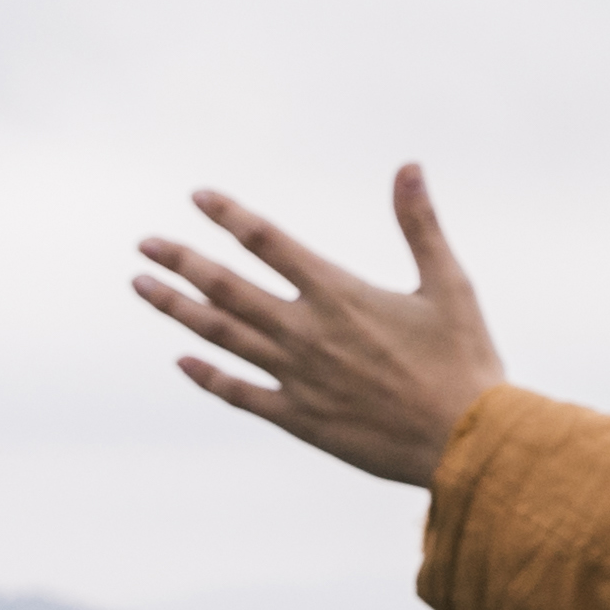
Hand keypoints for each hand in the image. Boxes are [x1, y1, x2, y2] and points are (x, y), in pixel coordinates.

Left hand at [134, 166, 507, 488]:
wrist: (467, 442)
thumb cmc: (465, 362)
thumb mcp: (450, 286)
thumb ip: (420, 225)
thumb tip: (409, 167)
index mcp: (339, 294)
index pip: (268, 242)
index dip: (229, 215)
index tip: (199, 197)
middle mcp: (306, 332)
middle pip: (226, 287)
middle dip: (181, 260)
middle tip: (144, 243)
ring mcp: (297, 377)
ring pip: (221, 335)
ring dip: (177, 307)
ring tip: (142, 285)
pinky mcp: (299, 418)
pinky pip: (239, 392)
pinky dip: (207, 375)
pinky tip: (182, 360)